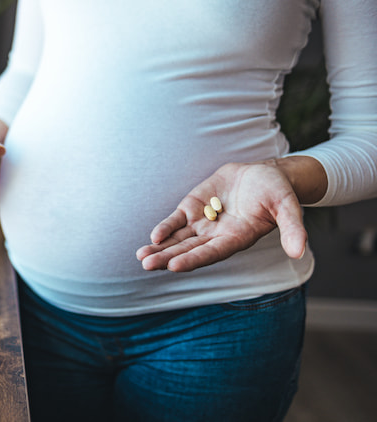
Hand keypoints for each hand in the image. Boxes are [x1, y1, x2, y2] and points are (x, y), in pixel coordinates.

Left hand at [136, 161, 307, 271]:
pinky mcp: (194, 207)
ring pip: (178, 239)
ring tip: (141, 257)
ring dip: (160, 248)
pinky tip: (153, 236)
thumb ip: (293, 229)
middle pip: (189, 250)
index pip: (212, 253)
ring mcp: (203, 223)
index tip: (175, 266)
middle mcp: (217, 236)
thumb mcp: (288, 206)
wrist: (264, 174)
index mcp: (237, 239)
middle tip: (147, 265)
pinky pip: (176, 221)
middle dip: (167, 258)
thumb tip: (299, 251)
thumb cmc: (277, 191)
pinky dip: (165, 228)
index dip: (194, 259)